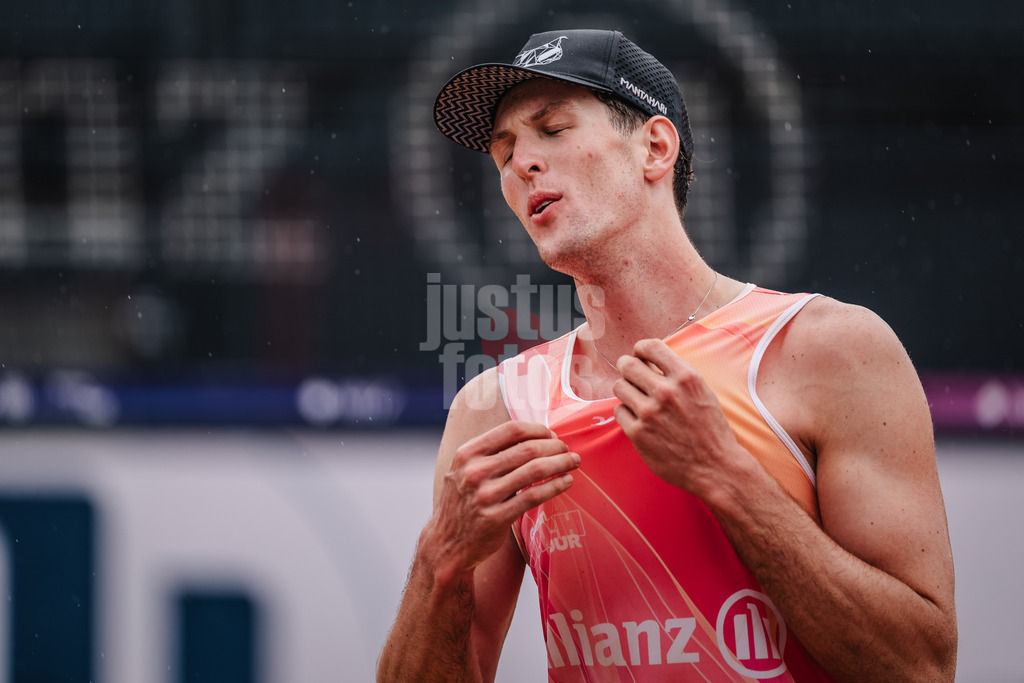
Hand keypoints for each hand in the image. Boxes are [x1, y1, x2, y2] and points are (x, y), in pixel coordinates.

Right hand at [428, 420, 579, 576]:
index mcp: (467, 454)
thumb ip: (490, 452)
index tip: (551, 435)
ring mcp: (484, 496)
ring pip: (534, 470)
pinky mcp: (496, 518)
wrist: (447, 544)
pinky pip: (534, 496)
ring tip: (573, 462)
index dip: (538, 429)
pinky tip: (566, 482)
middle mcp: (474, 472)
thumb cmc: (463, 502)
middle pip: (527, 449)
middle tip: (567, 449)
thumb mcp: (464, 469)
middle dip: (554, 446)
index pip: (511, 430)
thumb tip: (533, 435)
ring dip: (560, 463)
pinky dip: (555, 486)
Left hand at [611, 338, 742, 495]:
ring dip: (626, 390)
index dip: (640, 349)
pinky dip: (626, 413)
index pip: (650, 346)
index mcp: (686, 377)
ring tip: (637, 400)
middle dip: (628, 368)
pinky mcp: (638, 433)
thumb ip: (677, 375)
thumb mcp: (702, 392)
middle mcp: (666, 392)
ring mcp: (650, 413)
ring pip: (619, 386)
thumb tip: (649, 361)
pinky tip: (639, 419)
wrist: (716, 467)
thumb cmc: (711, 430)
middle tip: (633, 377)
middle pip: (627, 364)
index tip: (640, 356)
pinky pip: (619, 411)